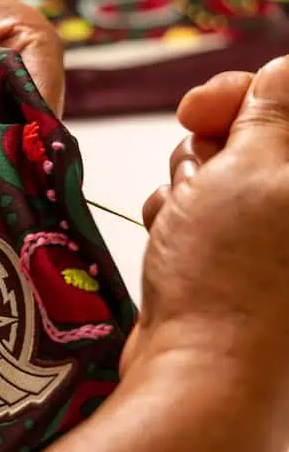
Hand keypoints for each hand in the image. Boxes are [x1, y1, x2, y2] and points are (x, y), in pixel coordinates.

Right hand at [132, 56, 288, 378]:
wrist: (200, 375)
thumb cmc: (232, 281)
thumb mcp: (254, 167)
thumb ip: (273, 104)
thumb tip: (279, 75)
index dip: (244, 95)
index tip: (201, 109)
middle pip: (254, 137)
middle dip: (209, 149)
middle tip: (196, 178)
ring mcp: (274, 242)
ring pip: (219, 176)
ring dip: (187, 189)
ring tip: (180, 225)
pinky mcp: (240, 264)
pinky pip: (203, 215)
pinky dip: (179, 222)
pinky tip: (173, 246)